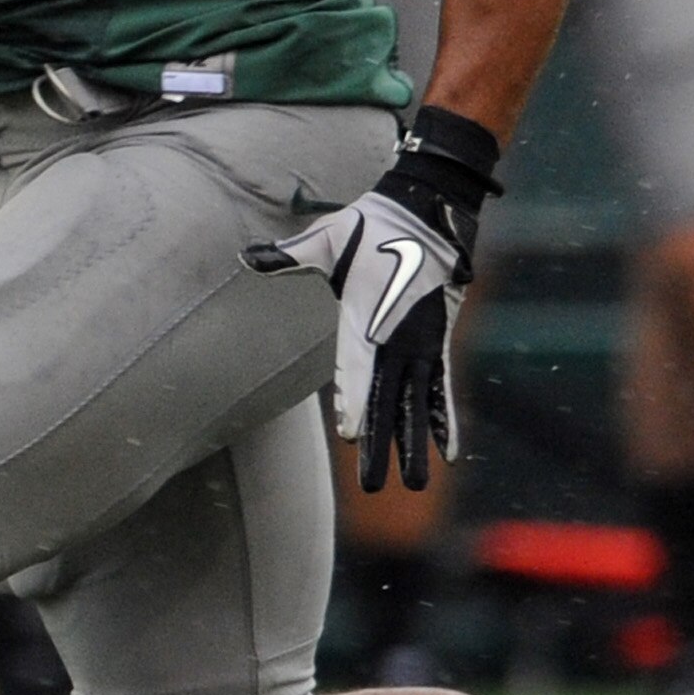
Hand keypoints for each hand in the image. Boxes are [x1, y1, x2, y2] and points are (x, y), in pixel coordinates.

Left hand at [242, 108, 499, 492]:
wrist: (426, 208)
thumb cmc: (369, 225)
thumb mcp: (325, 238)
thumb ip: (287, 255)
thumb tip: (245, 257)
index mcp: (366, 314)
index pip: (356, 366)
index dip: (354, 401)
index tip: (352, 435)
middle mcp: (396, 336)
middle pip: (386, 398)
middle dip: (381, 444)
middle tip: (372, 486)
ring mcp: (420, 342)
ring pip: (415, 403)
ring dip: (414, 444)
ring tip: (413, 483)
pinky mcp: (437, 342)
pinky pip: (440, 389)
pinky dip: (444, 420)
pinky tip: (448, 454)